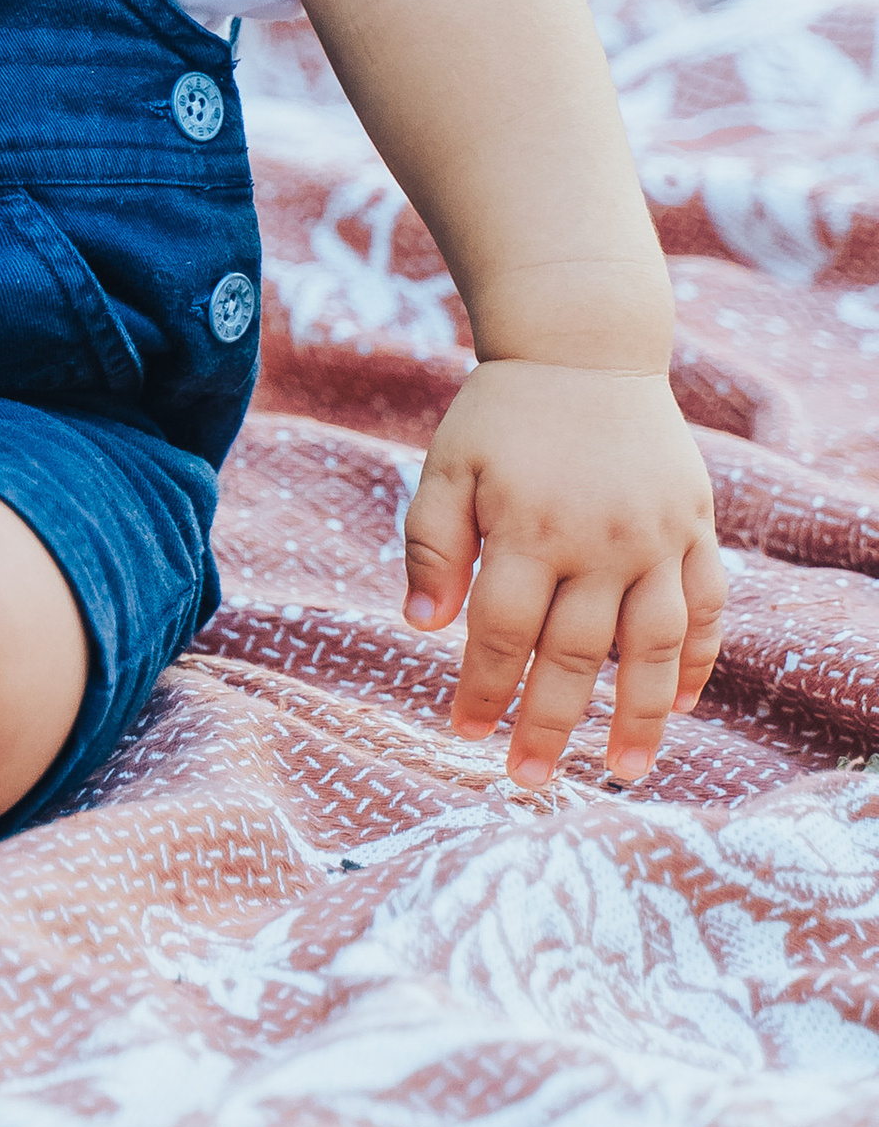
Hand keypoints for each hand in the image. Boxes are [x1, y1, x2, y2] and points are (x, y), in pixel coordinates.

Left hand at [403, 359, 725, 787]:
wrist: (583, 347)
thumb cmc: (503, 414)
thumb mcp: (448, 465)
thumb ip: (431, 543)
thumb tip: (421, 626)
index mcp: (530, 527)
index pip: (503, 632)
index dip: (482, 688)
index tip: (466, 735)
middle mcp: (601, 540)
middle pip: (576, 653)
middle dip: (549, 723)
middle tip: (530, 780)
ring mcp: (657, 536)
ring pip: (653, 644)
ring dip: (640, 714)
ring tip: (623, 770)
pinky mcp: (695, 526)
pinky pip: (705, 605)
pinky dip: (697, 657)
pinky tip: (680, 702)